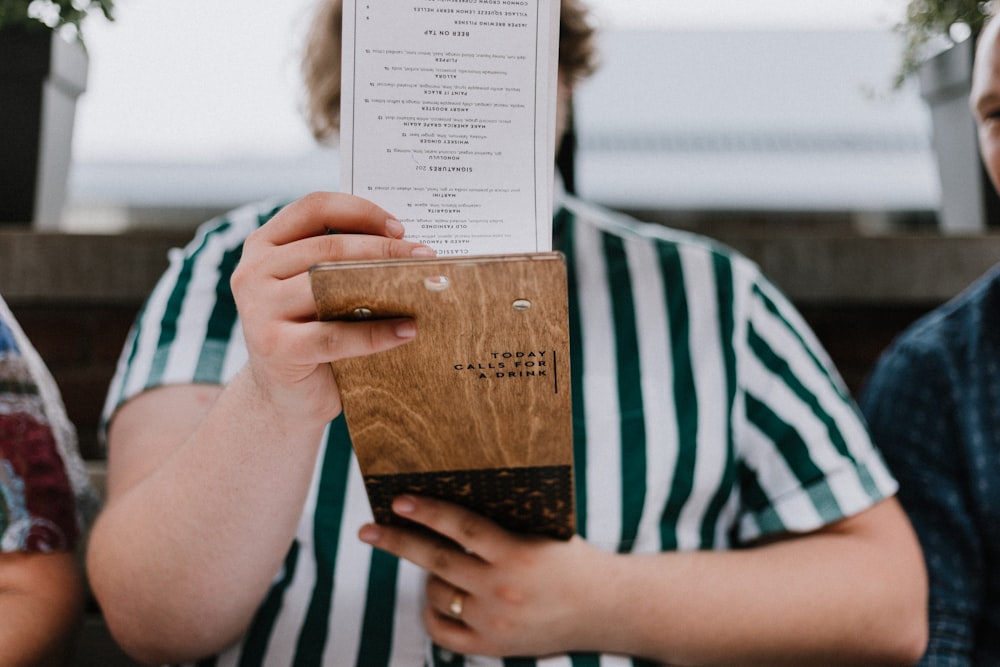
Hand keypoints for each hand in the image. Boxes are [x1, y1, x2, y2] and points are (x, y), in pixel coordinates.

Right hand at [230, 192, 434, 422]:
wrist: (284, 397)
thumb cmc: (311, 334)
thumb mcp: (317, 291)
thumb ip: (341, 266)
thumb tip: (408, 251)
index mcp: (264, 245)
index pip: (314, 208)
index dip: (360, 211)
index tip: (399, 228)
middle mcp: (253, 271)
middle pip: (328, 245)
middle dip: (384, 249)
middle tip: (425, 257)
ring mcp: (259, 309)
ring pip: (329, 284)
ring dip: (383, 284)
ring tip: (423, 289)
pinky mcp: (276, 347)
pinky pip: (336, 335)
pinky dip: (376, 333)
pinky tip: (407, 331)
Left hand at [358, 495, 613, 657]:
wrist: (608, 609)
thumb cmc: (573, 559)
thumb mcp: (543, 532)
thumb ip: (502, 525)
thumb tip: (448, 506)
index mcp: (517, 553)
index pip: (461, 527)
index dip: (428, 512)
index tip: (398, 500)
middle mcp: (502, 590)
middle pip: (435, 561)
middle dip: (397, 542)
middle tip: (368, 530)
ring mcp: (494, 622)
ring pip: (437, 594)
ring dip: (428, 576)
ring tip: (436, 565)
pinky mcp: (492, 647)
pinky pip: (442, 630)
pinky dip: (432, 611)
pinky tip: (435, 596)